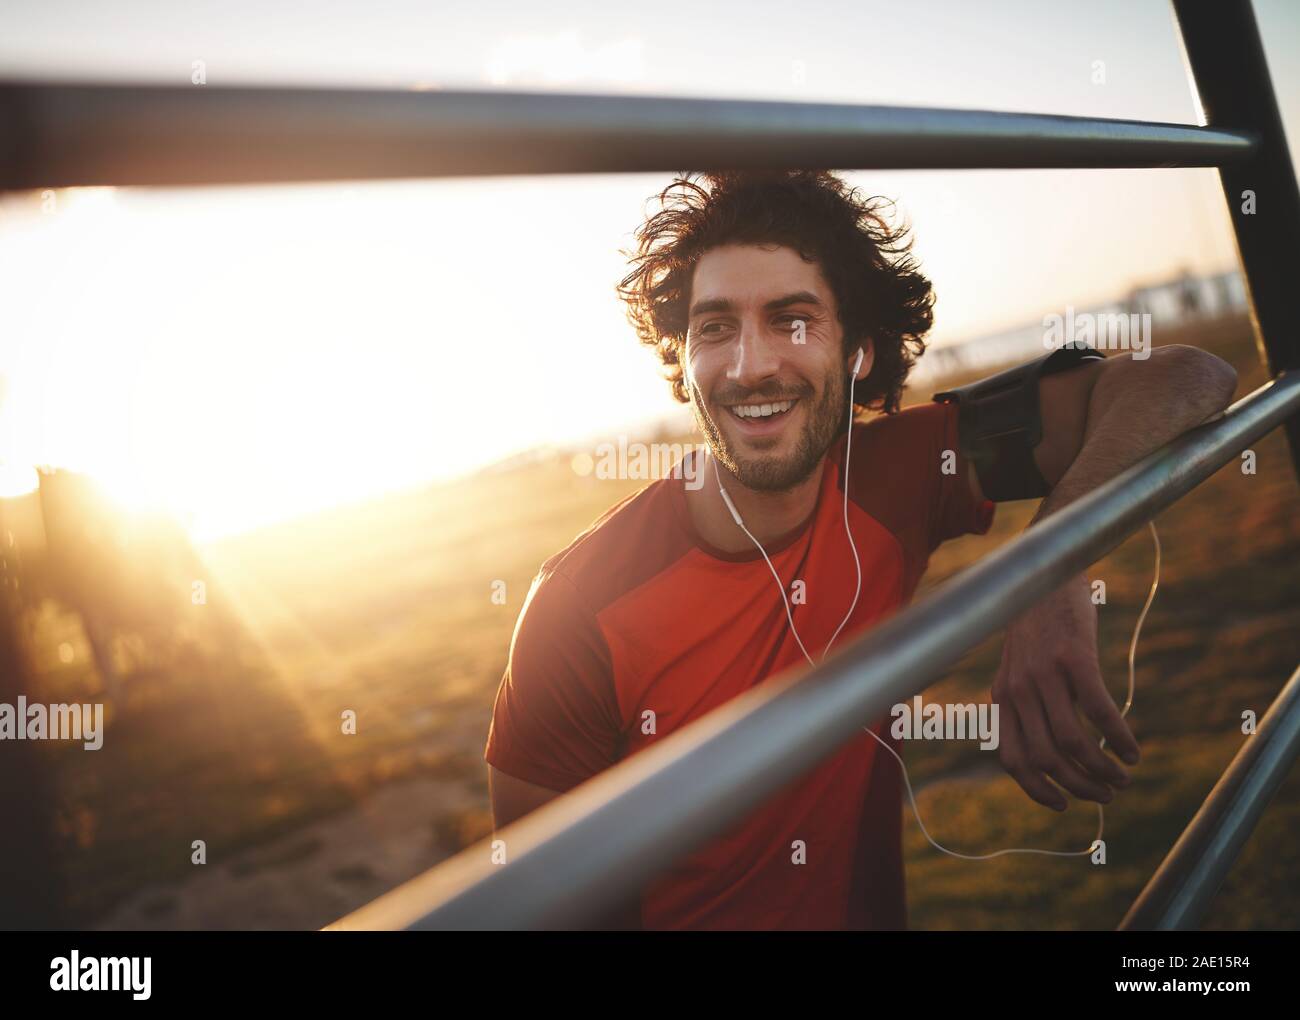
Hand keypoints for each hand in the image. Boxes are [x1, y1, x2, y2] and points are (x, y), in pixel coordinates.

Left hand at [992, 574, 1140, 810]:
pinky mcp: (1074, 659)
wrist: (1043, 573)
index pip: (1012, 758)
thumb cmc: (1035, 624)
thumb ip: (1023, 700)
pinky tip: (1132, 751)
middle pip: (1047, 759)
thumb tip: (1047, 747)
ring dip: (1102, 771)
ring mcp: (1044, 674)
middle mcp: (1018, 689)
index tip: (1062, 805)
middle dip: (1079, 787)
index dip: (1036, 789)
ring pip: (1073, 743)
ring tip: (1123, 778)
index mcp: (1002, 696)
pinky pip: (1099, 712)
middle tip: (1106, 795)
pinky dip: (1119, 739)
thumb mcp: (1016, 664)